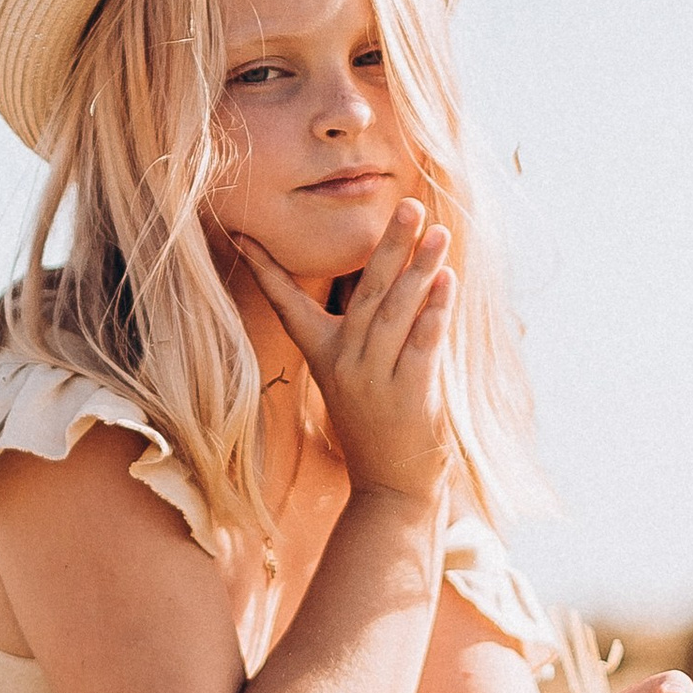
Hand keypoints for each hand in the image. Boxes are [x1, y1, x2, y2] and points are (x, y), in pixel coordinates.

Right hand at [231, 197, 454, 505]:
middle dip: (389, 245)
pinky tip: (447, 281)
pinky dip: (434, 310)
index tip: (245, 233)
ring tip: (438, 232)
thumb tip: (379, 280)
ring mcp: (374, 378)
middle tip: (408, 204)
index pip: (287, 303)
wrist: (390, 487)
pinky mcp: (407, 394)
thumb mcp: (352, 377)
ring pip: (395, 311)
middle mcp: (344, 362)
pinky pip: (421, 343)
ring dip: (419, 268)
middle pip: (365, 291)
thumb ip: (362, 331)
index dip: (266, 269)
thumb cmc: (376, 425)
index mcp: (323, 355)